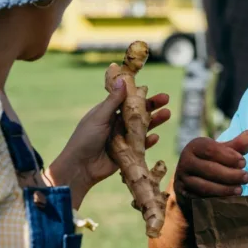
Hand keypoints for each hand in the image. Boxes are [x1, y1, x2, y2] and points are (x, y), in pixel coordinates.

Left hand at [50, 78, 170, 191]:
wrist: (80, 167)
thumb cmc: (85, 139)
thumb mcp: (99, 117)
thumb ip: (113, 101)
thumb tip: (123, 80)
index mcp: (107, 112)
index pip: (126, 100)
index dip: (138, 94)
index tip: (149, 88)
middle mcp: (116, 124)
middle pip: (137, 112)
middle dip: (152, 106)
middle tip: (166, 99)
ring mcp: (122, 138)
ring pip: (142, 127)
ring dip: (155, 121)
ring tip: (167, 114)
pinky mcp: (127, 153)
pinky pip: (141, 146)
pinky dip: (148, 141)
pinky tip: (155, 137)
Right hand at [173, 130, 247, 205]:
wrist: (191, 178)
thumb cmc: (212, 161)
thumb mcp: (222, 151)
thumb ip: (237, 145)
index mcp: (194, 146)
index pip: (211, 150)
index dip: (228, 157)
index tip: (243, 163)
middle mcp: (185, 162)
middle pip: (209, 169)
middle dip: (230, 175)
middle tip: (247, 178)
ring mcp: (183, 180)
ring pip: (205, 186)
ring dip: (225, 189)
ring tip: (240, 190)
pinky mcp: (185, 195)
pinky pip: (202, 199)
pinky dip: (217, 200)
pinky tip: (230, 198)